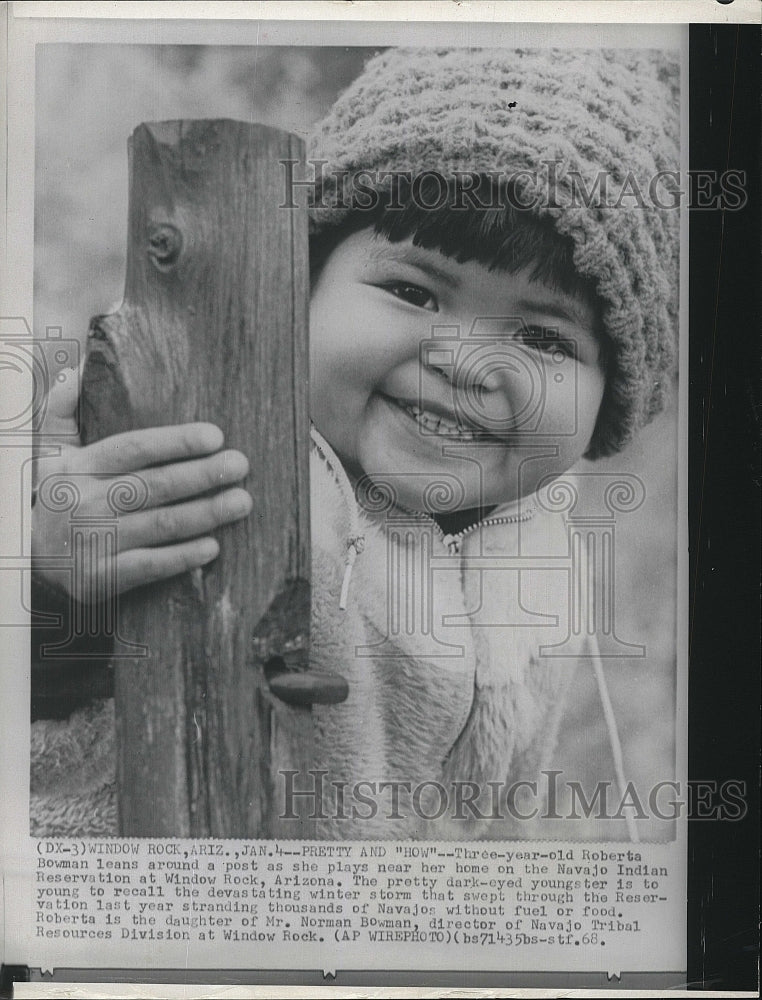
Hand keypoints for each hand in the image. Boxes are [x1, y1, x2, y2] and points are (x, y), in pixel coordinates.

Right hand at [32, 364, 252, 597]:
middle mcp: (88, 502)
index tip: (215, 436)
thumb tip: (76, 369)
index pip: (134, 448)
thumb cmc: (53, 496)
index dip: (176, 441)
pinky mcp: (100, 578)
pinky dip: (182, 557)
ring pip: (160, 524)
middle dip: (203, 475)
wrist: (24, 554)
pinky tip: (213, 547)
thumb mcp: (48, 452)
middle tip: (240, 465)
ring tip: (241, 502)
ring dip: (205, 514)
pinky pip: (148, 566)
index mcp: (81, 467)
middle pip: (155, 485)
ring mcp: (94, 541)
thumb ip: (63, 411)